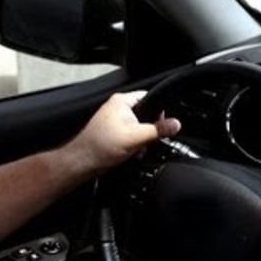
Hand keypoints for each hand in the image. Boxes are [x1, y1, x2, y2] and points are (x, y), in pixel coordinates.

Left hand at [64, 91, 180, 173]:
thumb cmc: (101, 146)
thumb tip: (176, 124)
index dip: (159, 112)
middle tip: (145, 140)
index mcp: (122, 101)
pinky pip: (133, 135)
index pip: (151, 98)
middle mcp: (118, 108)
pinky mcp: (115, 133)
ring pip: (141, 127)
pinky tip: (131, 152)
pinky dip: (135, 144)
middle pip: (147, 114)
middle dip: (150, 130)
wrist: (83, 162)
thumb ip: (158, 130)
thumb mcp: (137, 137)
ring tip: (136, 147)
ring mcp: (116, 120)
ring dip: (143, 139)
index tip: (161, 125)